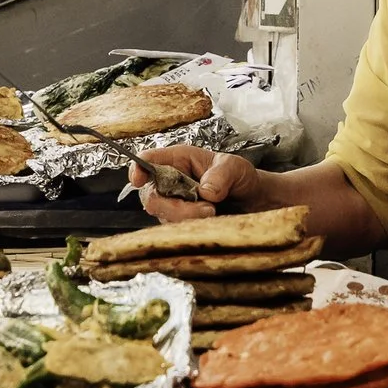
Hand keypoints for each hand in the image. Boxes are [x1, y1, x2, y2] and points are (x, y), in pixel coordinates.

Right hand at [132, 147, 261, 222]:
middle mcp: (169, 181)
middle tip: (207, 210)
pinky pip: (174, 228)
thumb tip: (205, 191)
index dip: (138, 169)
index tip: (139, 180)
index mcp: (178, 159)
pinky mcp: (178, 221)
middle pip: (151, 196)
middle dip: (175, 207)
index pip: (148, 160)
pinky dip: (191, 228)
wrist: (250, 200)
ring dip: (187, 219)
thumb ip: (221, 175)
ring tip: (214, 213)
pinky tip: (210, 222)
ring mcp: (172, 203)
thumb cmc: (238, 177)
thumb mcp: (235, 168)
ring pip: (163, 216)